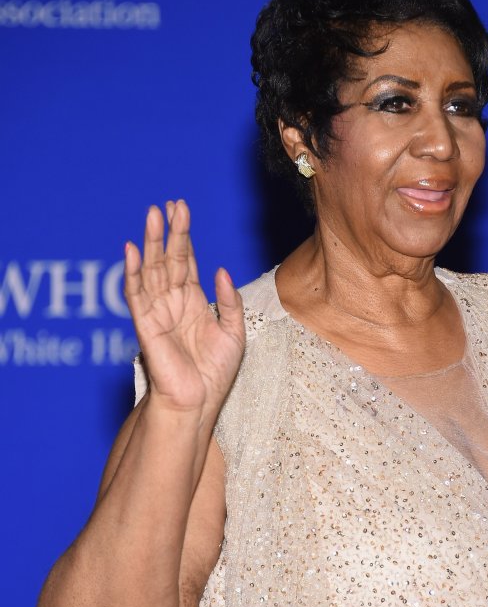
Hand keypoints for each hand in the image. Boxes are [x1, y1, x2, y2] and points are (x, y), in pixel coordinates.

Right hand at [124, 200, 244, 418]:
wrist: (198, 403)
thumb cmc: (215, 374)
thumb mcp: (234, 332)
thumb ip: (229, 301)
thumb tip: (221, 270)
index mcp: (193, 302)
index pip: (185, 262)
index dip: (184, 237)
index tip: (181, 210)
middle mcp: (173, 303)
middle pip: (168, 259)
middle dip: (169, 232)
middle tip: (170, 204)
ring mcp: (157, 312)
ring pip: (152, 270)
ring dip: (152, 242)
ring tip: (153, 215)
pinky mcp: (145, 325)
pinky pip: (136, 295)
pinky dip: (133, 272)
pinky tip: (133, 250)